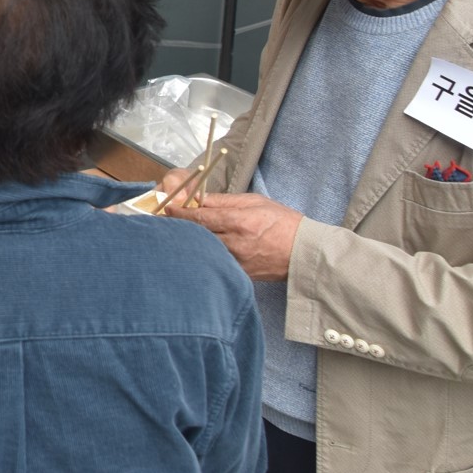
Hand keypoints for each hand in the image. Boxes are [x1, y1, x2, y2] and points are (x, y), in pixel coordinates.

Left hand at [165, 192, 302, 280]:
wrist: (305, 252)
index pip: (199, 217)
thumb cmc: (282, 222)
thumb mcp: (254, 202)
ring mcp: (237, 261)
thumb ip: (222, 201)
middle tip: (167, 221)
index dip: (179, 213)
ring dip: (191, 242)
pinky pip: (216, 263)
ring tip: (180, 235)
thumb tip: (196, 197)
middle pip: (197, 235)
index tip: (167, 209)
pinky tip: (200, 250)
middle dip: (181, 227)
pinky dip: (206, 256)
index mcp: (239, 221)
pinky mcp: (240, 274)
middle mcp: (235, 243)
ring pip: (204, 250)